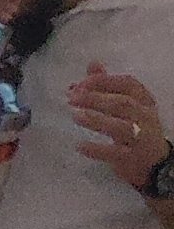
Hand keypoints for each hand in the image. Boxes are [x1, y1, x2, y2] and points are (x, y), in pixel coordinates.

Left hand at [67, 64, 166, 187]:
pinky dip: (97, 150)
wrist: (156, 164)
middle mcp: (145, 117)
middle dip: (96, 98)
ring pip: (121, 127)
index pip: (128, 84)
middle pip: (122, 104)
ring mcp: (140, 139)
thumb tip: (93, 65)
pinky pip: (115, 153)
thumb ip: (109, 86)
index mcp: (144, 101)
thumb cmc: (137, 129)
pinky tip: (80, 146)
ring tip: (75, 115)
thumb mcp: (128, 106)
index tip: (81, 83)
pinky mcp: (132, 159)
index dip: (104, 81)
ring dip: (97, 120)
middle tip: (72, 97)